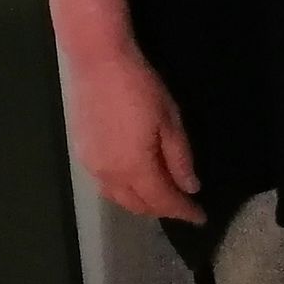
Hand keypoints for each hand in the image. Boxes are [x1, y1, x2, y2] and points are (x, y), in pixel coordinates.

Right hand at [69, 47, 202, 222]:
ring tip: (164, 199)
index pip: (162, 200)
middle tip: (185, 208)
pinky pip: (106, 186)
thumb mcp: (170, 121)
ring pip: (118, 199)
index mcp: (134, 168)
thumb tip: (190, 187)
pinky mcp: (83, 155)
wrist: (99, 65)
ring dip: (142, 204)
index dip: (182, 211)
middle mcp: (109, 175)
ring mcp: (92, 167)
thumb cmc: (141, 89)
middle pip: (137, 205)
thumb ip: (179, 158)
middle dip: (162, 210)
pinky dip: (125, 192)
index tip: (200, 218)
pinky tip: (137, 183)